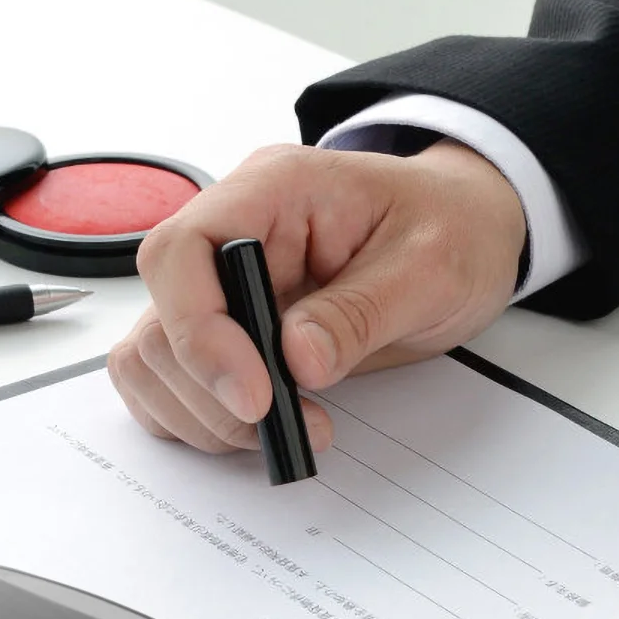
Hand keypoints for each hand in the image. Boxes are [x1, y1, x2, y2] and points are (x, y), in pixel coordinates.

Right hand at [107, 139, 525, 453]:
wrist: (467, 232)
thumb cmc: (450, 230)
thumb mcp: (432, 265)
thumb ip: (362, 310)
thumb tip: (298, 360)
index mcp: (273, 189)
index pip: (184, 251)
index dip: (200, 332)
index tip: (255, 396)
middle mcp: (231, 230)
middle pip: (161, 317)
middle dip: (213, 390)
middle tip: (285, 425)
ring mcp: (221, 282)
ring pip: (152, 357)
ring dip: (204, 413)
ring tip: (285, 429)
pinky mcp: (225, 328)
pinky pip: (169, 379)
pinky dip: (200, 418)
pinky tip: (262, 426)